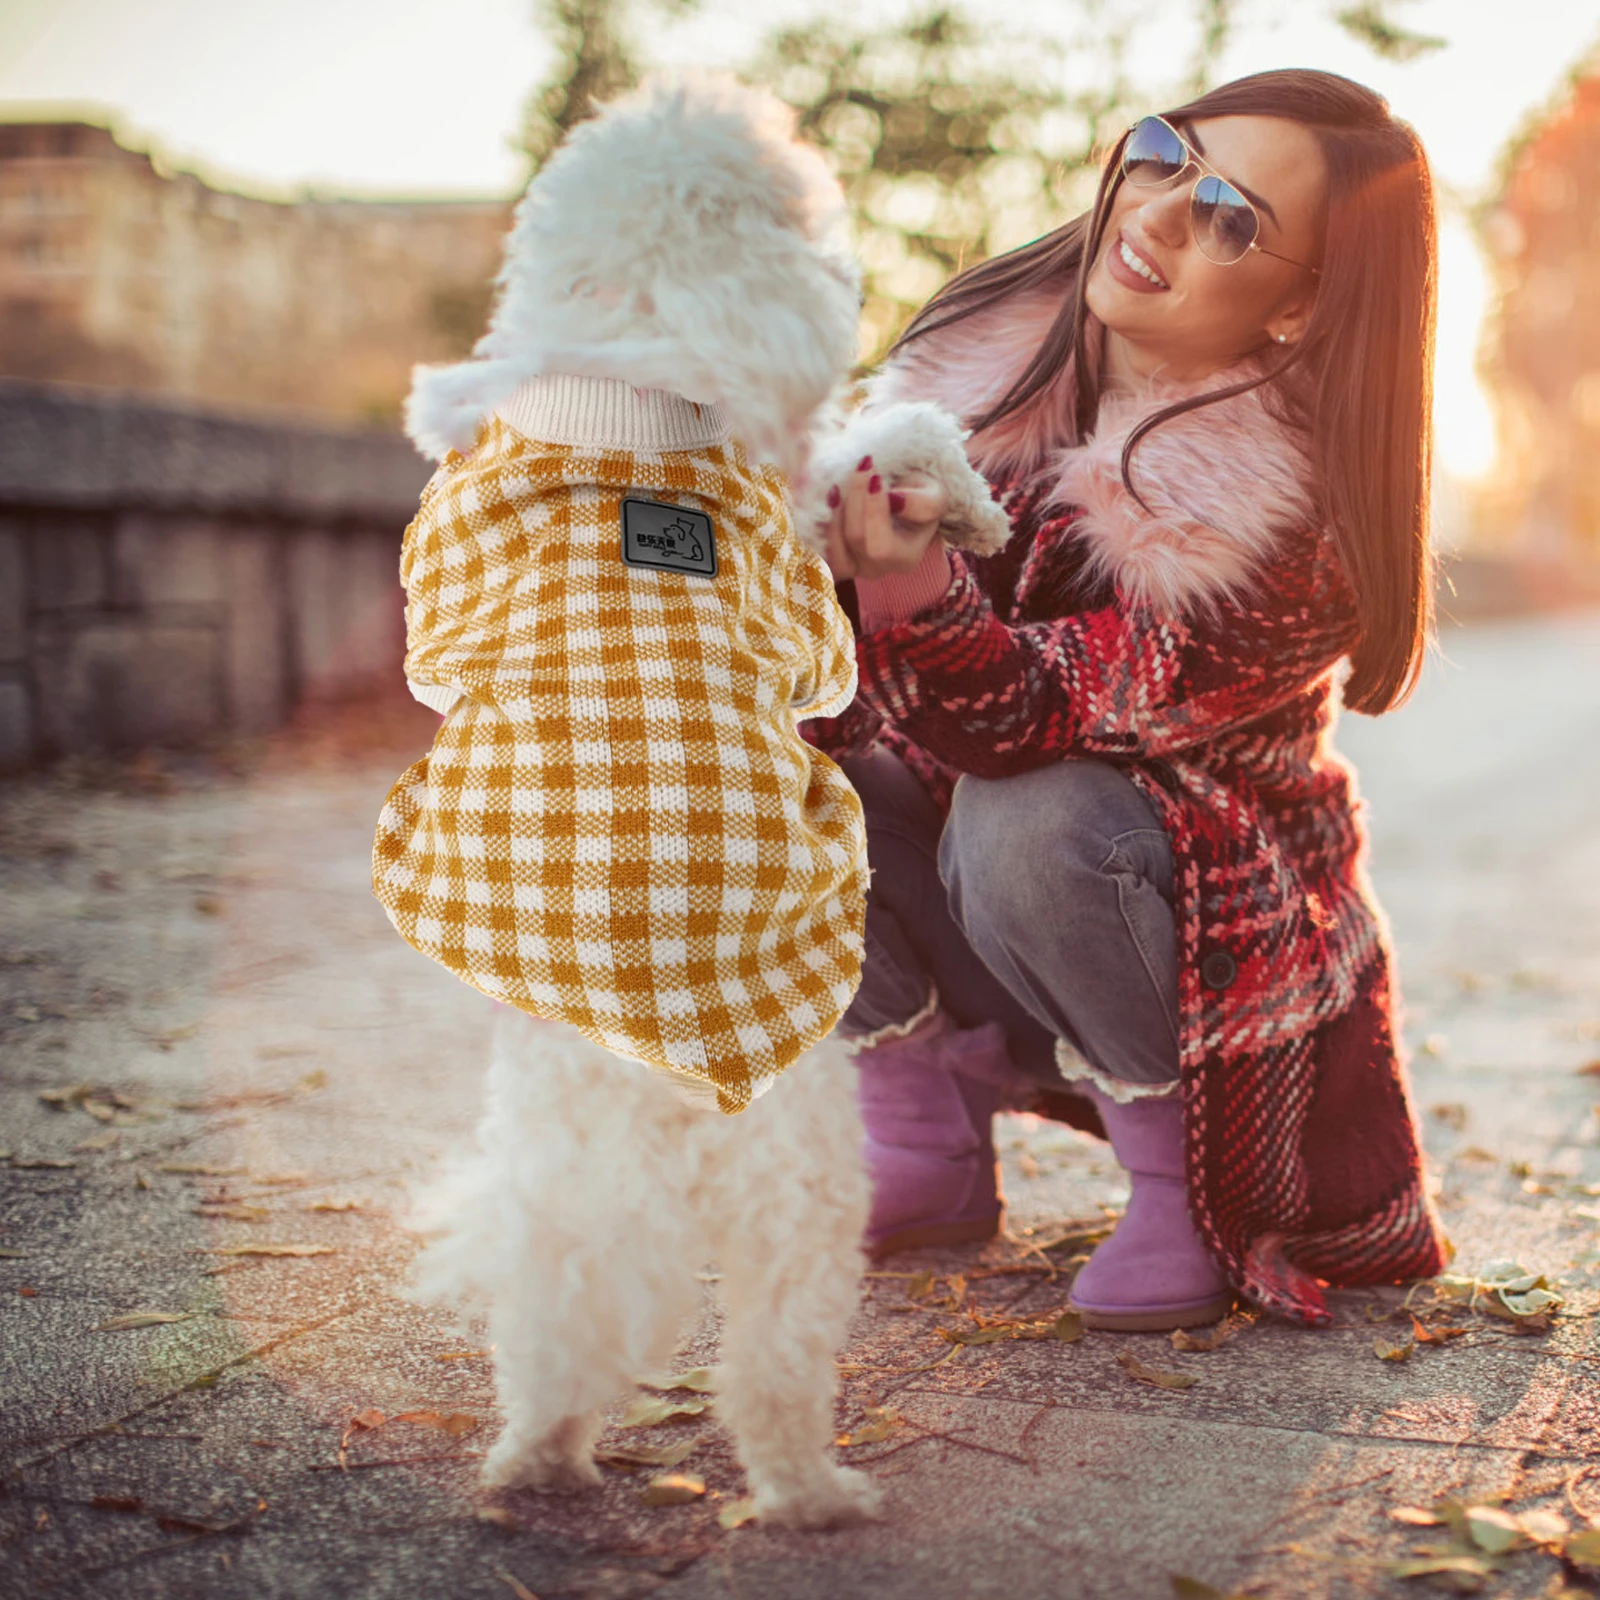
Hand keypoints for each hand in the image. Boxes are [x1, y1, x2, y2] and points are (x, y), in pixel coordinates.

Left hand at [820, 457, 948, 580]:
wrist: (902, 499)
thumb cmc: (920, 496)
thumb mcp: (934, 495)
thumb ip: (922, 503)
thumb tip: (894, 501)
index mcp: (906, 558)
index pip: (882, 546)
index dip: (874, 511)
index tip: (876, 475)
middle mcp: (878, 569)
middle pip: (856, 540)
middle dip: (855, 500)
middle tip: (861, 468)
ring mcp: (853, 567)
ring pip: (833, 548)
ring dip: (834, 512)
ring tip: (842, 484)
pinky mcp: (835, 559)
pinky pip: (819, 550)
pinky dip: (821, 523)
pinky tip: (830, 499)